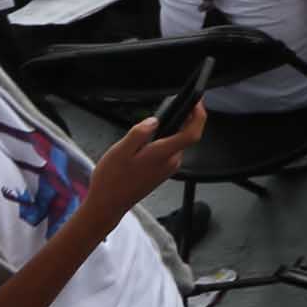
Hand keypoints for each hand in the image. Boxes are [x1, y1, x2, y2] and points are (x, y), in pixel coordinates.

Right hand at [88, 100, 205, 217]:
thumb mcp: (120, 151)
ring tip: (148, 130)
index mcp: (162, 154)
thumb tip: (155, 120)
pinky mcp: (162, 173)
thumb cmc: (112, 180)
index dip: (198, 116)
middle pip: (186, 136)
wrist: (108, 204)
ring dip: (168, 132)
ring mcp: (168, 169)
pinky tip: (145, 144)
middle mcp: (170, 162)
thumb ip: (140, 133)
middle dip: (181, 120)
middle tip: (168, 109)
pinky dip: (162, 142)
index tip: (196, 103)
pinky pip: (168, 152)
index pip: (192, 133)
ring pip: (175, 144)